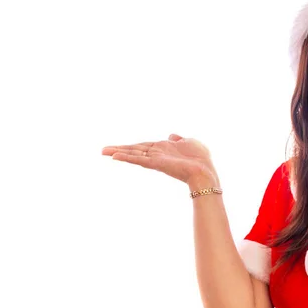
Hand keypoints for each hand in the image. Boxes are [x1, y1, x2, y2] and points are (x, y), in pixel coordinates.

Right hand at [102, 134, 218, 186]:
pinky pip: (139, 160)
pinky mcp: (157, 164)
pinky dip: (127, 158)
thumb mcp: (190, 143)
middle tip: (102, 150)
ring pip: (134, 154)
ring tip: (104, 152)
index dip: (130, 146)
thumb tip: (171, 136)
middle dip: (119, 149)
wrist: (205, 171)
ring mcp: (156, 159)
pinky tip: (115, 156)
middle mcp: (157, 154)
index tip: (118, 148)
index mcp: (163, 149)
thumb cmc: (200, 159)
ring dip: (119, 153)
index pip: (143, 146)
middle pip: (134, 150)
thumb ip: (179, 139)